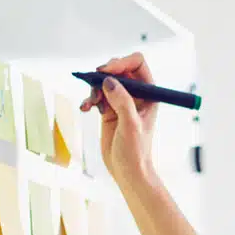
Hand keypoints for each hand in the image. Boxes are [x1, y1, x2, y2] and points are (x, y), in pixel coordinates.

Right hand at [79, 52, 157, 188]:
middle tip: (94, 83)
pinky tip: (85, 108)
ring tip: (90, 104)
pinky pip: (96, 94)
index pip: (137, 64)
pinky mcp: (109, 110)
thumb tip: (108, 81)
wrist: (128, 172)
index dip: (121, 62)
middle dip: (104, 74)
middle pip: (119, 69)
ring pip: (104, 81)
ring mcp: (122, 102)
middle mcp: (136, 95)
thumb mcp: (131, 125)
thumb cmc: (136, 152)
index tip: (106, 72)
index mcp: (149, 95)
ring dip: (93, 88)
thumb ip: (122, 102)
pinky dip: (89, 98)